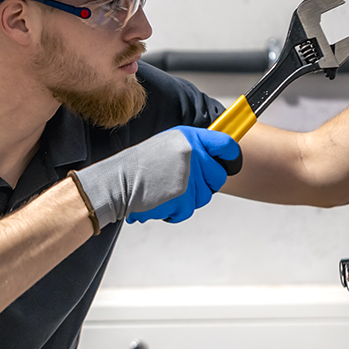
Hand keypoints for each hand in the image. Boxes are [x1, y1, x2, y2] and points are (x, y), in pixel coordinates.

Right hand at [71, 126, 240, 229]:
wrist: (116, 182)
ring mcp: (189, 176)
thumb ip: (192, 149)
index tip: (232, 162)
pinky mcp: (183, 197)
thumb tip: (216, 157)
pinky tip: (160, 200)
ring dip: (188, 199)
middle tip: (184, 184)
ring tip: (166, 190)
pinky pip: (189, 210)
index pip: (226, 144)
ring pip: (204, 197)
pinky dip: (175, 211)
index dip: (232, 156)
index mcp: (189, 137)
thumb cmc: (139, 166)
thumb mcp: (168, 145)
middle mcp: (192, 153)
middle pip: (219, 176)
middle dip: (205, 185)